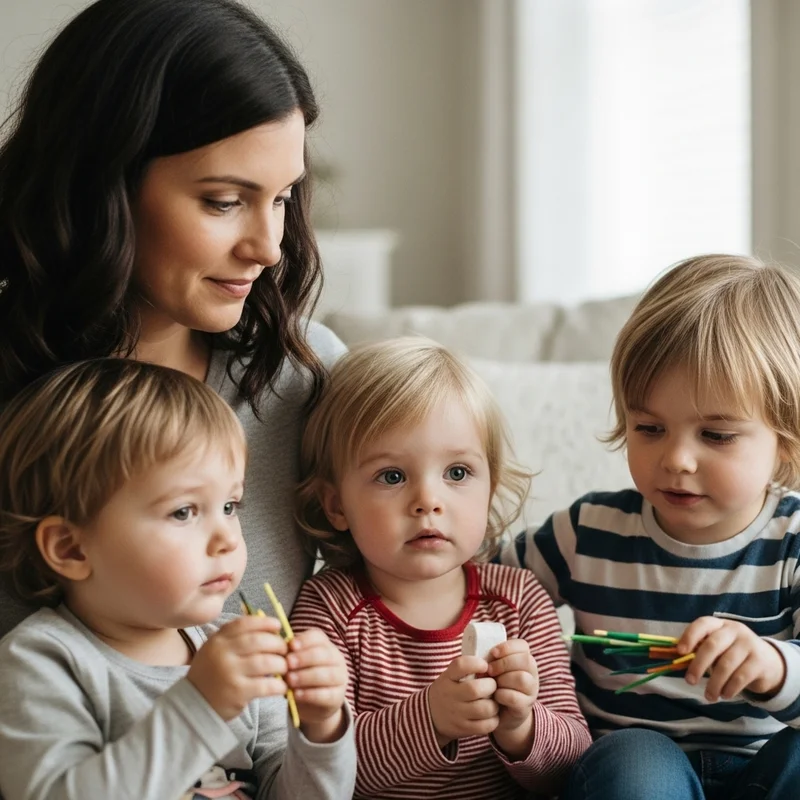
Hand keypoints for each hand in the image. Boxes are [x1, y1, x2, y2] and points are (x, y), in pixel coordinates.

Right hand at [188, 615, 287, 720]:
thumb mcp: (216, 649)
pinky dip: (279, 685)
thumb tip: (271, 627)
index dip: (265, 622)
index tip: (278, 626)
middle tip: (285, 650)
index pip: (245, 624)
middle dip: (278, 644)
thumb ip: (237, 637)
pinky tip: (281, 687)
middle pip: (259, 641)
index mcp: (218, 640)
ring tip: (283, 668)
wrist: (194, 705)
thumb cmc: (212, 673)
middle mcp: (223, 654)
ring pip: (266, 662)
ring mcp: (230, 673)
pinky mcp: (238, 693)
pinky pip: (266, 685)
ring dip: (281, 664)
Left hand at [286, 628, 347, 741]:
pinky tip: (296, 694)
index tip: (290, 646)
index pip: (317, 637)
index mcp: (324, 645)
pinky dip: (310, 694)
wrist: (310, 704)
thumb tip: (280, 650)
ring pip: (328, 674)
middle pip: (323, 654)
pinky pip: (327, 694)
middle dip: (304, 658)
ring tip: (290, 681)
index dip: (304, 640)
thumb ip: (289, 656)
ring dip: (306, 676)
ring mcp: (340, 678)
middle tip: (288, 664)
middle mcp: (336, 659)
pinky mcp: (338, 697)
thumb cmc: (299, 676)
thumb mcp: (294, 664)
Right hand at [428, 656, 498, 747]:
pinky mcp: (463, 729)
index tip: (484, 665)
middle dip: (491, 686)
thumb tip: (493, 663)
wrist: (431, 716)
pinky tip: (490, 715)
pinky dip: (493, 720)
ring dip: (494, 704)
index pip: (460, 665)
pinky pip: (485, 726)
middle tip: (492, 686)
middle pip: (475, 689)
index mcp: (447, 677)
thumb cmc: (449, 690)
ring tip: (493, 701)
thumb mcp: (450, 675)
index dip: (476, 663)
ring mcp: (456, 714)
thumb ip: (467, 668)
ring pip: (484, 709)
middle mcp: (450, 695)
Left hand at [486, 639, 538, 758]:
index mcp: (525, 659)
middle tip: (489, 670)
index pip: (523, 646)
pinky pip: (514, 697)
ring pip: (522, 678)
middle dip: (504, 663)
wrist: (501, 713)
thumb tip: (480, 657)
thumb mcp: (495, 669)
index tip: (493, 653)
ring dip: (503, 680)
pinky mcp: (525, 706)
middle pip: (525, 660)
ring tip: (492, 684)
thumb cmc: (496, 684)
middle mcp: (532, 673)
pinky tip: (495, 696)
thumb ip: (492, 660)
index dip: (507, 647)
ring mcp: (531, 690)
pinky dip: (502, 695)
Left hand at [679, 617, 785, 701]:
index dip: (690, 636)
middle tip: (690, 681)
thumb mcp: (718, 647)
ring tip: (709, 696)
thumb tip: (678, 659)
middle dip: (698, 665)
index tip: (680, 652)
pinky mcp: (759, 661)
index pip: (703, 624)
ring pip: (726, 664)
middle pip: (712, 645)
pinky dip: (730, 688)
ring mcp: (748, 644)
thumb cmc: (733, 653)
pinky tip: (725, 695)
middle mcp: (734, 630)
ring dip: (714, 683)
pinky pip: (741, 677)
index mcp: (719, 624)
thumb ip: (701, 649)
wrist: (768, 662)